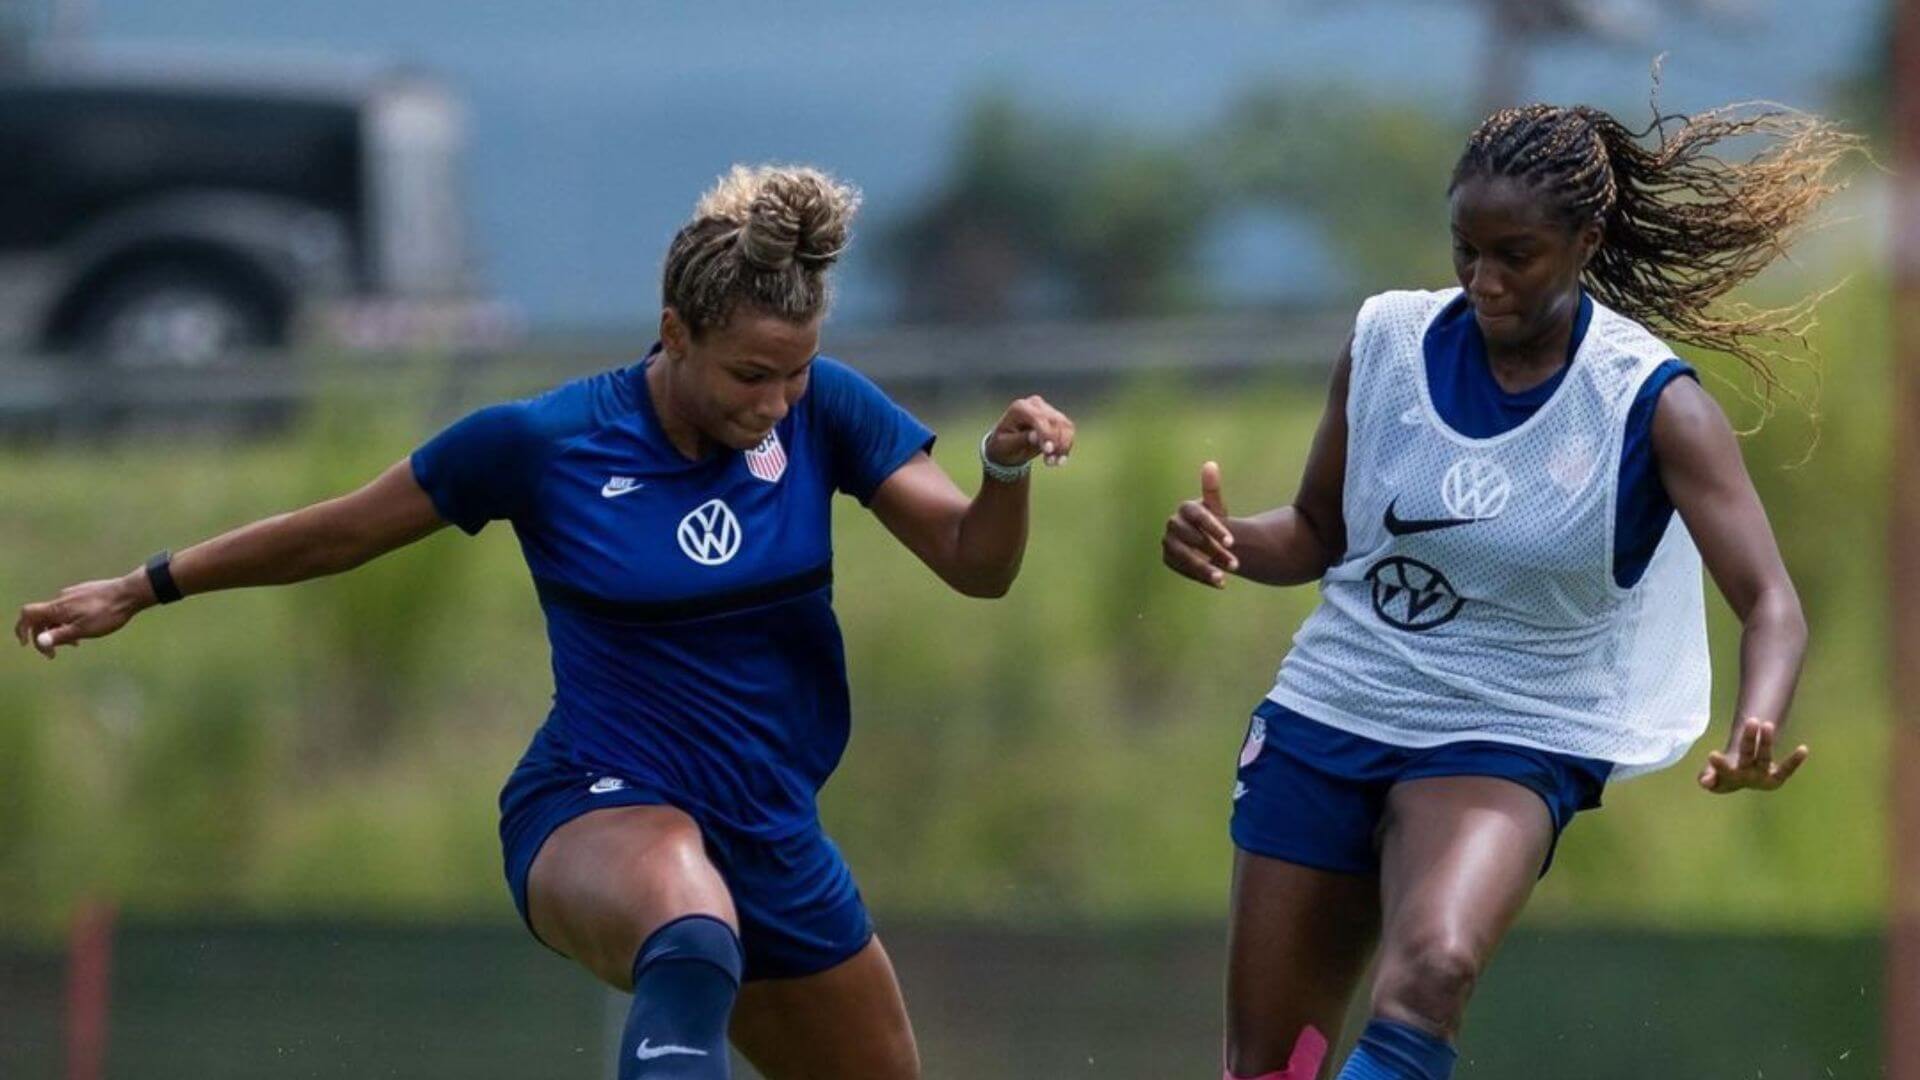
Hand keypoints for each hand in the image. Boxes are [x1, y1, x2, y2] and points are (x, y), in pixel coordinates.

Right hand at [15, 573, 151, 659]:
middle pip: (42, 617)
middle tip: (54, 654)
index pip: (28, 614)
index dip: (21, 629)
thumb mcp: (83, 630)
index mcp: (57, 608)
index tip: (27, 644)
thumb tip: (39, 641)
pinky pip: (69, 608)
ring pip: (57, 614)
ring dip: (59, 630)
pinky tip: (86, 627)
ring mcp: (73, 593)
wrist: (130, 593)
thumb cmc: (108, 614)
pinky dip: (70, 621)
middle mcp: (61, 598)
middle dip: (45, 636)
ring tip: (76, 643)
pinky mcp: (85, 591)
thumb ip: (60, 635)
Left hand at [984, 395, 1075, 468]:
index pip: (1038, 418)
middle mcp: (1035, 404)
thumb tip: (1036, 436)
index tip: (1048, 451)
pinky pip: (1068, 431)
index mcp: (1019, 407)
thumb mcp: (1006, 445)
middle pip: (1055, 421)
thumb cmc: (1003, 445)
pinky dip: (1067, 446)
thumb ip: (1021, 439)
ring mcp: (1047, 409)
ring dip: (1063, 446)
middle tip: (1050, 462)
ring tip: (1053, 463)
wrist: (1007, 446)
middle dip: (1056, 443)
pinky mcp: (1056, 418)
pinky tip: (1060, 460)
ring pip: (1065, 425)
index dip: (1046, 434)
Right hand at [1162, 461, 1238, 587]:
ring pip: (1185, 556)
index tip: (1232, 542)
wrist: (1203, 541)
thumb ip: (1212, 489)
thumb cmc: (1212, 522)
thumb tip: (1210, 464)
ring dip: (1205, 569)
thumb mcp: (1216, 508)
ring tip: (1224, 579)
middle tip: (1236, 563)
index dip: (1215, 529)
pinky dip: (1200, 577)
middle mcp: (1173, 524)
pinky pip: (1183, 570)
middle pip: (1193, 539)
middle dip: (1215, 552)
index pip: (1199, 516)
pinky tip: (1219, 584)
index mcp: (1185, 508)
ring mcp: (1168, 542)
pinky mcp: (1168, 559)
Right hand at [1698, 717, 1807, 793]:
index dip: (1719, 764)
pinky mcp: (1777, 777)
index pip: (1723, 768)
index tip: (1712, 754)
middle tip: (1751, 720)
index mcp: (1729, 776)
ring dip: (1767, 741)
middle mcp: (1747, 776)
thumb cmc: (1722, 774)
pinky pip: (1787, 769)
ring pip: (1765, 757)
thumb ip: (1708, 777)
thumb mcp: (1712, 775)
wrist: (1739, 781)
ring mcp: (1763, 776)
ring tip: (1767, 723)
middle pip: (1747, 755)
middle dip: (1749, 739)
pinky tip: (1804, 749)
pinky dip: (1795, 761)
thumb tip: (1704, 782)